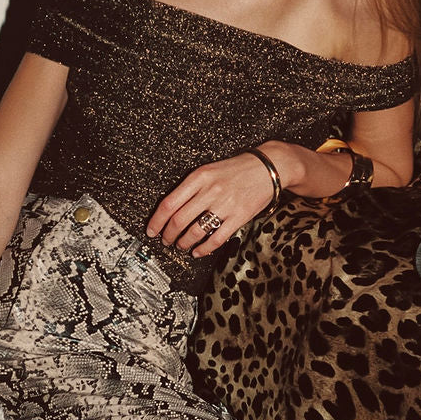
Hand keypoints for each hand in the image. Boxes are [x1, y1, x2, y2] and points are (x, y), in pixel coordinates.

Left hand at [146, 151, 279, 257]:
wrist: (269, 167)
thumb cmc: (238, 169)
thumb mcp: (210, 169)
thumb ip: (191, 187)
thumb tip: (171, 208)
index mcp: (199, 177)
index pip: (169, 203)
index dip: (156, 220)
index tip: (151, 230)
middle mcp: (210, 191)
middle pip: (178, 220)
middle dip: (168, 235)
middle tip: (166, 240)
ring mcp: (224, 205)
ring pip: (195, 231)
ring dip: (184, 243)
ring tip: (181, 245)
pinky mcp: (239, 217)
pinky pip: (216, 238)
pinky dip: (204, 248)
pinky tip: (198, 251)